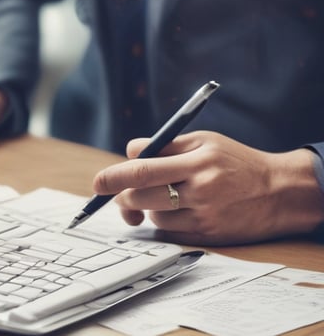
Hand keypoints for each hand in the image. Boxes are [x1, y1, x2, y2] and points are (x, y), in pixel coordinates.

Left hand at [93, 131, 323, 244]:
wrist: (280, 191)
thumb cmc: (235, 161)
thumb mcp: (204, 141)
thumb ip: (164, 145)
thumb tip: (127, 152)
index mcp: (197, 161)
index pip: (142, 169)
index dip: (114, 177)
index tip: (98, 183)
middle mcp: (200, 190)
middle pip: (140, 197)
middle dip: (124, 196)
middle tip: (124, 193)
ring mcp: (204, 216)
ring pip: (154, 216)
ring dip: (150, 208)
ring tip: (169, 196)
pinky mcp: (208, 236)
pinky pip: (169, 232)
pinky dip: (165, 222)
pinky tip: (181, 210)